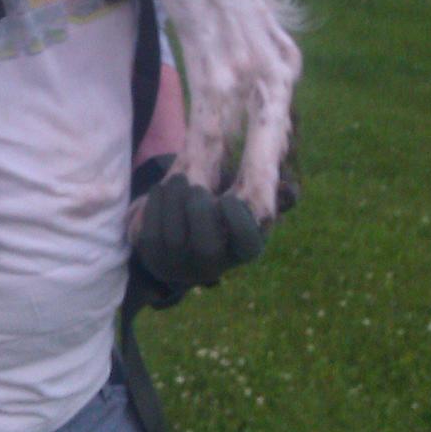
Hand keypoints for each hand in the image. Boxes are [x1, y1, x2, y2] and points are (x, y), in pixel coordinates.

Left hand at [133, 174, 263, 299]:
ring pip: (174, 240)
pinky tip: (161, 189)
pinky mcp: (154, 258)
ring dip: (175, 200)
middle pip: (207, 249)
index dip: (238, 220)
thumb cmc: (220, 200)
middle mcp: (213, 264)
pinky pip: (150, 237)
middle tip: (197, 188)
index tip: (229, 197)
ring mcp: (181, 265)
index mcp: (243, 247)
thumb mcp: (242, 187)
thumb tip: (280, 166)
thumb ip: (257, 174)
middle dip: (199, 211)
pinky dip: (155, 206)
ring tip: (178, 180)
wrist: (181, 221)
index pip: (247, 244)